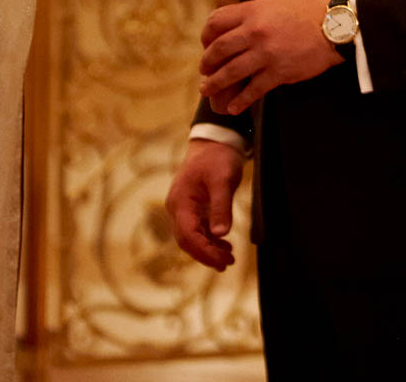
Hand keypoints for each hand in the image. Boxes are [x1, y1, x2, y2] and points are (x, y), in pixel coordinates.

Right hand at [165, 137, 244, 270]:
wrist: (214, 141)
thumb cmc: (217, 157)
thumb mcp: (223, 180)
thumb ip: (221, 206)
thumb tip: (221, 234)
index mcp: (180, 201)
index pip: (187, 235)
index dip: (204, 251)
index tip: (222, 261)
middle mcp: (177, 207)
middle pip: (186, 240)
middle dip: (205, 255)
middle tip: (227, 264)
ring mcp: (183, 208)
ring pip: (191, 237)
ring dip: (207, 250)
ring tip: (228, 258)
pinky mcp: (192, 208)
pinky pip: (196, 230)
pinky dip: (208, 240)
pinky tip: (223, 245)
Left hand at [197, 0, 341, 115]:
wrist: (333, 27)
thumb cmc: (305, 13)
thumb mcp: (274, 3)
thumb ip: (253, 13)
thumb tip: (235, 26)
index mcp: (252, 12)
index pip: (216, 22)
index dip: (206, 35)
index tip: (206, 45)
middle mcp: (255, 32)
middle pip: (218, 49)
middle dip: (207, 63)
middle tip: (204, 70)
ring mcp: (266, 54)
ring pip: (231, 72)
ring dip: (215, 83)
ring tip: (207, 90)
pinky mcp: (278, 72)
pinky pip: (253, 90)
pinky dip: (241, 100)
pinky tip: (233, 107)